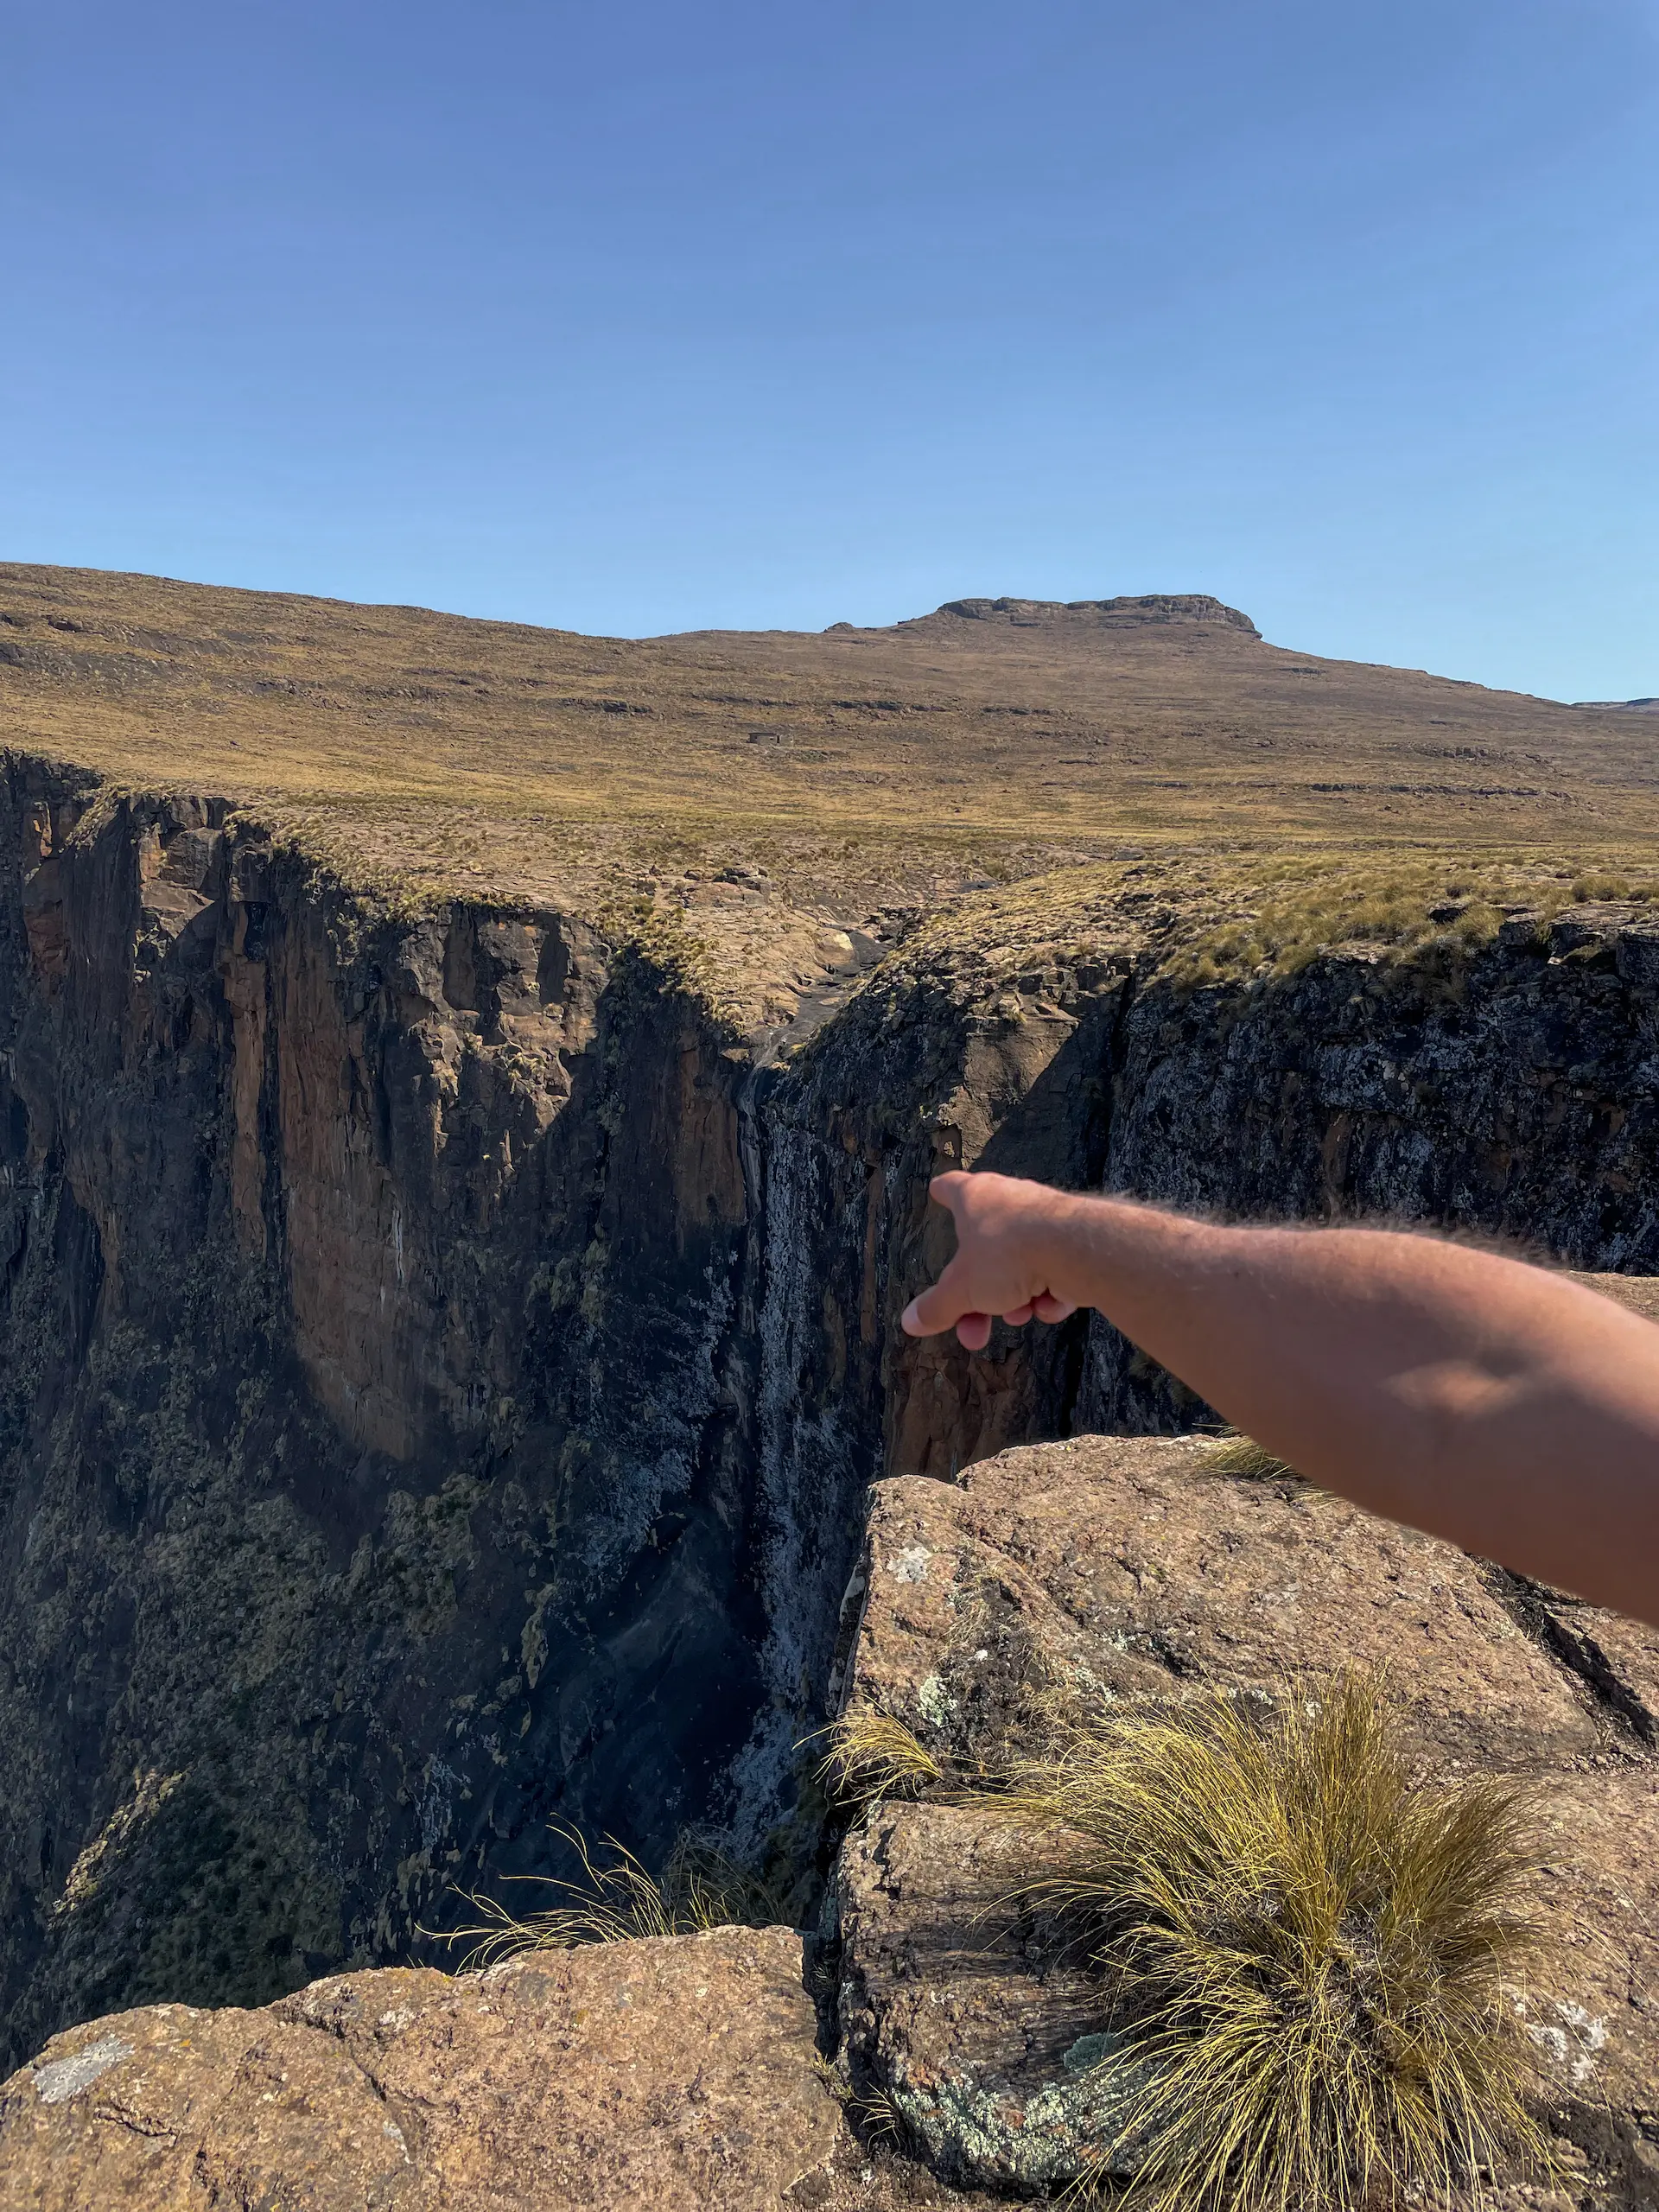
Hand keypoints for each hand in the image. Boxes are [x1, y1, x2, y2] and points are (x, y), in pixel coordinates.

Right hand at [901, 1171, 1078, 1350]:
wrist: (1077, 1249)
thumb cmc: (1008, 1255)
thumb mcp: (962, 1290)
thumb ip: (936, 1308)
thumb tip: (909, 1321)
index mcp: (973, 1199)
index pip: (950, 1187)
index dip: (942, 1192)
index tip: (936, 1191)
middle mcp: (1008, 1200)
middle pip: (983, 1249)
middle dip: (978, 1295)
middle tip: (972, 1330)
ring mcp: (1043, 1217)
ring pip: (1019, 1264)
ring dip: (1015, 1297)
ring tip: (1019, 1313)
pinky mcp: (1073, 1238)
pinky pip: (1052, 1270)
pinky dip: (1049, 1293)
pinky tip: (1051, 1305)